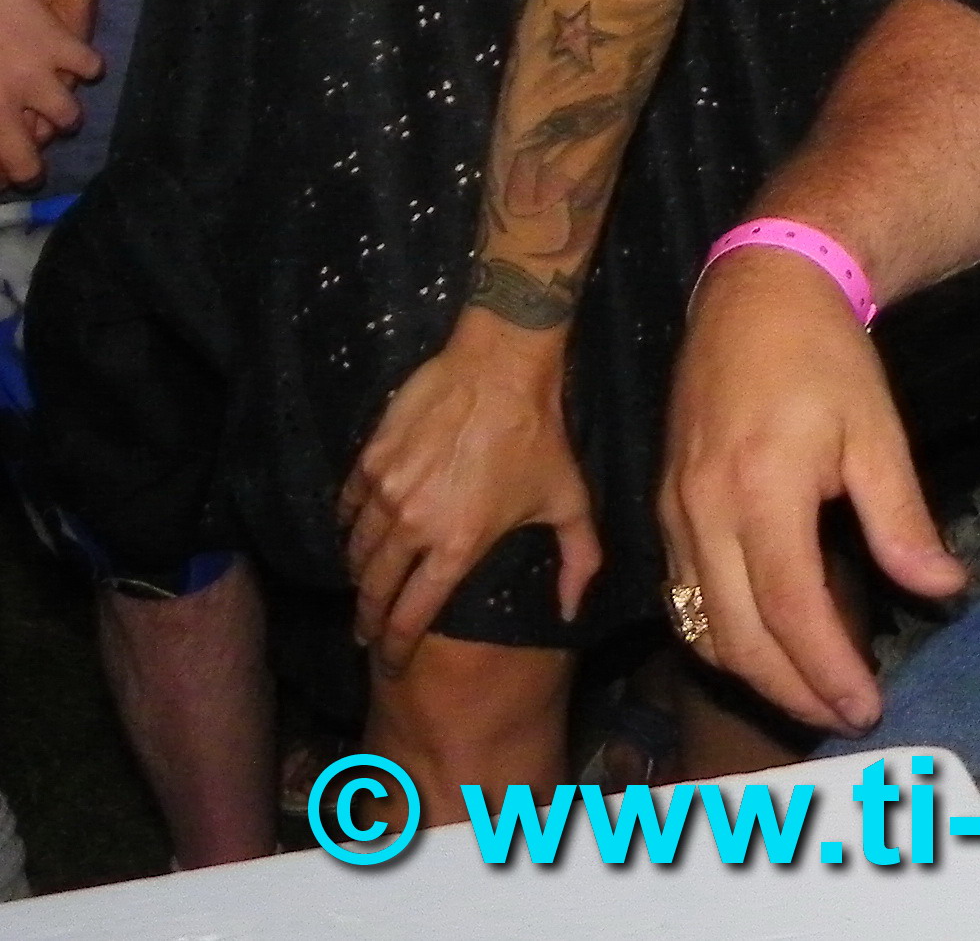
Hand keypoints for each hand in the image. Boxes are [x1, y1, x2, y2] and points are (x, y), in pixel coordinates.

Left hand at [0, 0, 100, 186]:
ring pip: (69, 119)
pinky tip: (73, 61)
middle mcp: (7, 104)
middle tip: (29, 165)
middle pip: (29, 164)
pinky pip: (91, 68)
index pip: (1, 162)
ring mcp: (39, 75)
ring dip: (62, 115)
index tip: (1, 173)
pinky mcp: (63, 44)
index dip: (0, 175)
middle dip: (31, 171)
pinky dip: (87, 66)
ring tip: (53, 104)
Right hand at [337, 318, 601, 674]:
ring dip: (359, 573)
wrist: (501, 366)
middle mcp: (413, 528)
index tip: (390, 666)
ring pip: (357, 551)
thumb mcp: (568, 501)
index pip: (411, 618)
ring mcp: (386, 492)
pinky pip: (348, 505)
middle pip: (373, 592)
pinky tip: (355, 530)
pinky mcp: (371, 458)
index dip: (396, 650)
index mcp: (456, 549)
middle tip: (364, 634)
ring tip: (364, 582)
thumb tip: (571, 612)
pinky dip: (349, 524)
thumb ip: (578, 561)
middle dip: (367, 621)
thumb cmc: (538, 435)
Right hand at [659, 246, 964, 731]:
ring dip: (752, 671)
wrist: (757, 287)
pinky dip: (718, 633)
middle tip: (843, 713)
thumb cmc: (824, 354)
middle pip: (736, 637)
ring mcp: (673, 509)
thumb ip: (902, 519)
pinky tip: (762, 640)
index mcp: (761, 490)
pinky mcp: (663, 503)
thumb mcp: (877, 430)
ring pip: (699, 625)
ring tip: (810, 690)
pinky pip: (680, 594)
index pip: (791, 611)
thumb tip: (944, 590)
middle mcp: (703, 509)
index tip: (866, 707)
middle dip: (791, 690)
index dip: (827, 670)